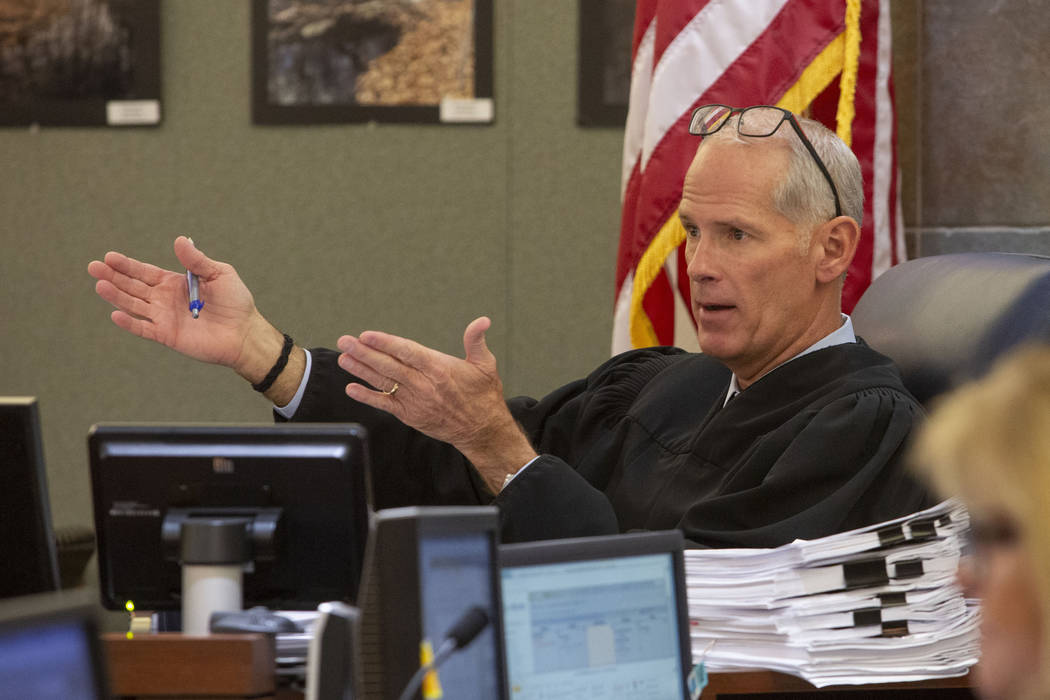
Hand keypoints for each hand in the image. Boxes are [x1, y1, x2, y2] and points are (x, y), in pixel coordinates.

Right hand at [88, 237, 282, 381]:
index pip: (145, 272)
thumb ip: (197, 261)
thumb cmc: (235, 302)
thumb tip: (179, 239)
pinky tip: (115, 314)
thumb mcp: (219, 274)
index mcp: (175, 283)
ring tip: (99, 285)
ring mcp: (164, 318)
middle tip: (93, 266)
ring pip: (134, 305)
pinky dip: (130, 323)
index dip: (127, 265)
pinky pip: (144, 329)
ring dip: (116, 296)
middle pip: (134, 286)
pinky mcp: (167, 335)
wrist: (244, 332)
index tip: (109, 257)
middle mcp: (165, 300)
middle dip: (114, 276)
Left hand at [336, 317, 536, 491]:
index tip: (366, 335)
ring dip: (361, 370)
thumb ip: (476, 341)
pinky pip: (385, 404)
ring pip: (384, 382)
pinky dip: (367, 396)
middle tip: (345, 341)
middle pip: (389, 366)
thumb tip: (482, 321)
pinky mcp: (410, 415)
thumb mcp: (485, 365)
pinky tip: (351, 388)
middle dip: (364, 352)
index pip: (407, 352)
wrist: (481, 430)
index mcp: (440, 369)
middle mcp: (424, 385)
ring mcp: (415, 401)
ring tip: (343, 358)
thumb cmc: (483, 395)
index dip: (385, 343)